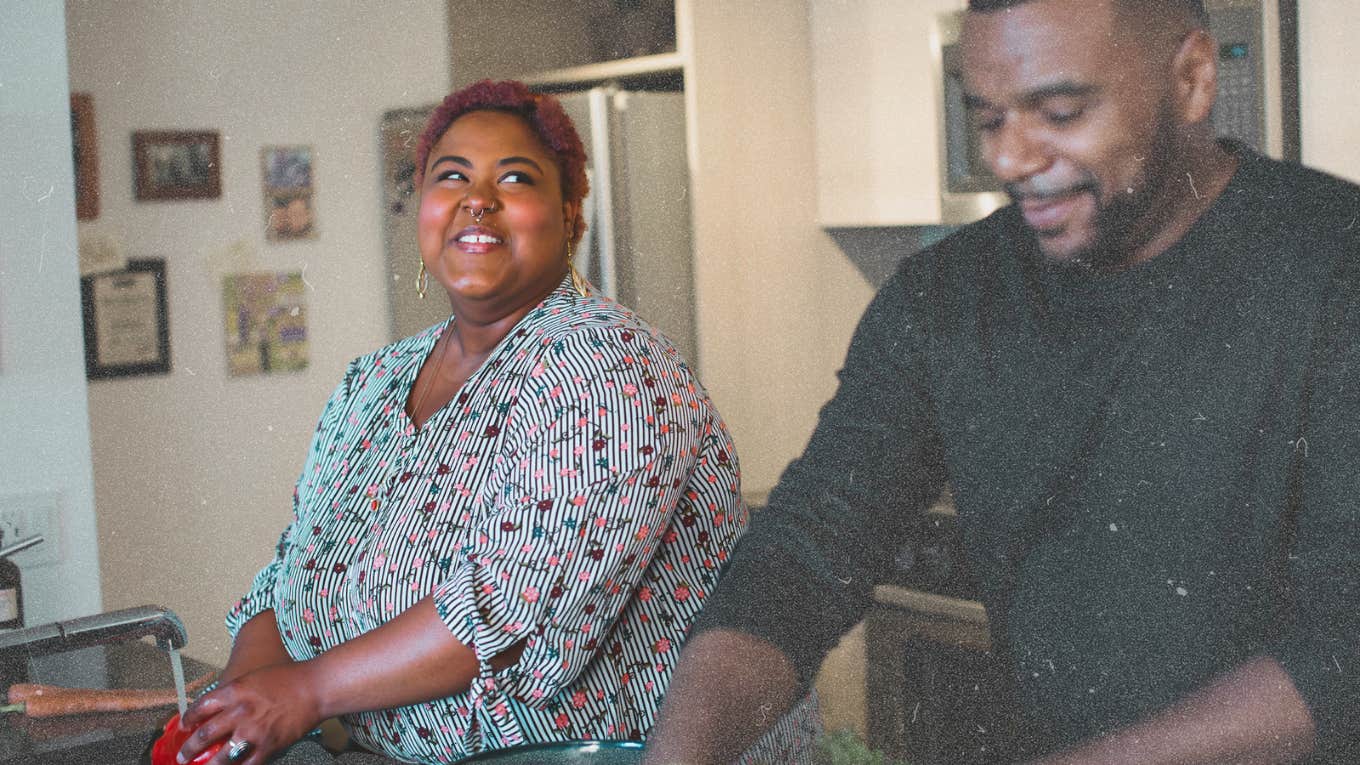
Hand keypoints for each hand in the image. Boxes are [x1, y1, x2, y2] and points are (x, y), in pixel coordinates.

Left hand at [177, 663, 322, 764]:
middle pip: (205, 735)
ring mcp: (253, 732)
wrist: (315, 687)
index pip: (201, 707)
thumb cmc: (289, 678)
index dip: (188, 718)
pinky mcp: (268, 746)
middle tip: (183, 755)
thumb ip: (235, 693)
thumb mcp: (254, 677)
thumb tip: (219, 708)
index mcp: (235, 691)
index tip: (184, 725)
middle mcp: (239, 712)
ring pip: (222, 757)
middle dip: (190, 748)